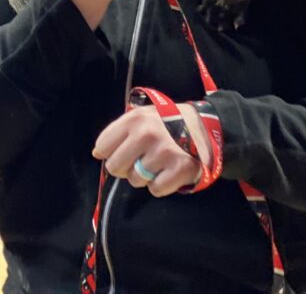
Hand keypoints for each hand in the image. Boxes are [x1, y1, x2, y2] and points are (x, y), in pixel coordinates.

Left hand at [92, 103, 211, 197]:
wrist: (208, 127)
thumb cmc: (169, 122)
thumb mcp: (144, 116)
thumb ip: (120, 131)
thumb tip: (97, 153)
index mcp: (134, 119)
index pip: (103, 146)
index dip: (110, 153)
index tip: (124, 152)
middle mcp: (146, 134)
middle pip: (115, 167)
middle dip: (126, 168)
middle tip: (142, 160)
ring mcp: (163, 153)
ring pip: (135, 181)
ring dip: (145, 177)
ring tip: (160, 164)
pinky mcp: (179, 169)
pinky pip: (155, 190)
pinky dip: (162, 185)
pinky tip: (170, 172)